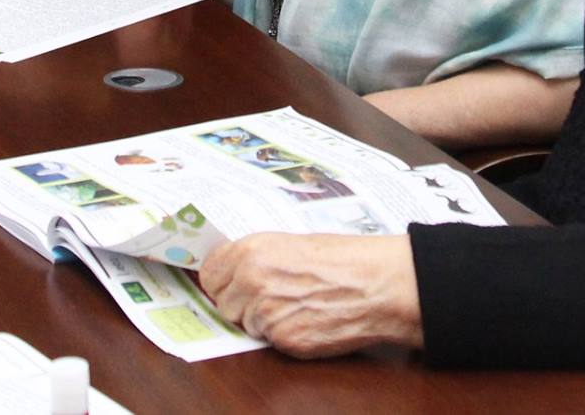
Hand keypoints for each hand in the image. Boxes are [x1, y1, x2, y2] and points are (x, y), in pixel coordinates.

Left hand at [199, 233, 422, 357]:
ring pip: (246, 325)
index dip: (221, 280)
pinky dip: (284, 335)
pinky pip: (270, 342)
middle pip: (223, 303)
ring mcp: (266, 314)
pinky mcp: (284, 341)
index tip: (230, 283)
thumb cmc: (342, 259)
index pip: (209, 273)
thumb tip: (234, 269)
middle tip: (269, 297)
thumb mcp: (290, 242)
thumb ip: (255, 257)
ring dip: (262, 320)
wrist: (376, 284)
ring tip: (295, 306)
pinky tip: (307, 320)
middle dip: (241, 303)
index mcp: (250, 251)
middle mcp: (251, 282)